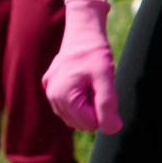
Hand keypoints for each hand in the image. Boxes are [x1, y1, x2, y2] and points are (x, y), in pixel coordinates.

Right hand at [43, 0, 121, 132]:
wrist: (82, 33)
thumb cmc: (94, 53)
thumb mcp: (106, 78)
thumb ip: (108, 105)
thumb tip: (112, 129)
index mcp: (63, 96)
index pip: (90, 124)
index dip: (103, 111)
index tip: (102, 89)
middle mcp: (52, 96)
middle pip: (81, 122)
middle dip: (94, 108)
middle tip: (96, 85)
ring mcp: (49, 92)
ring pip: (75, 117)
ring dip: (87, 104)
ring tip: (90, 83)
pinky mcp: (50, 87)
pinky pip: (69, 106)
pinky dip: (79, 99)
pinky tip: (83, 83)